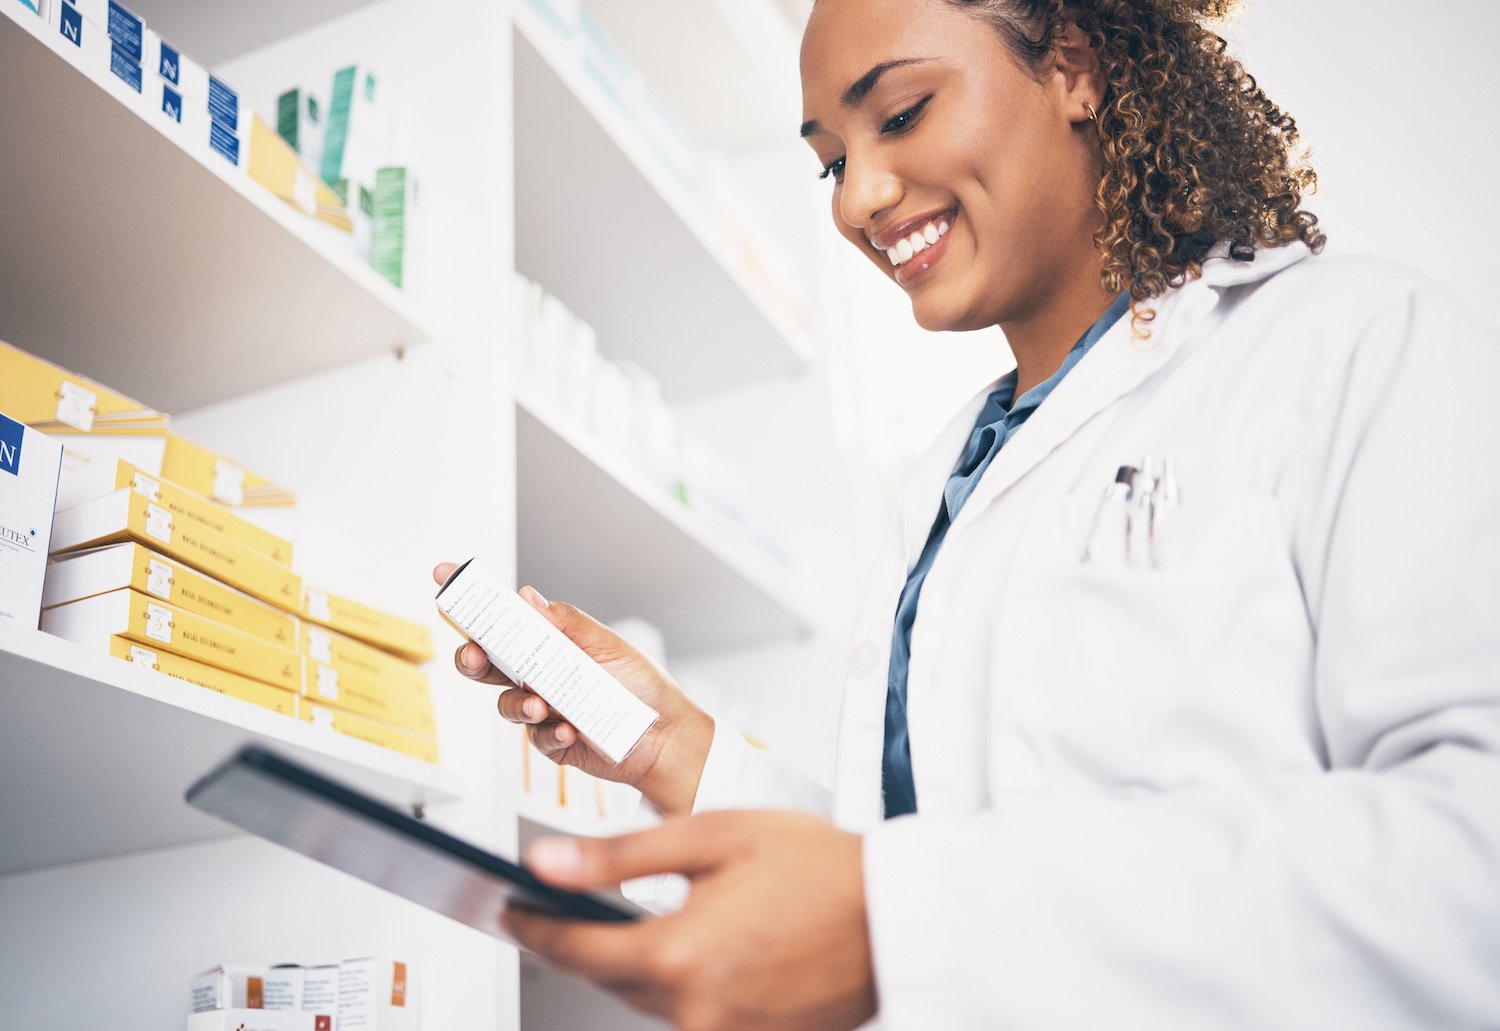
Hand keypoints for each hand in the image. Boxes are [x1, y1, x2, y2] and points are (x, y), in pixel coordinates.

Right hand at [433, 562, 713, 816]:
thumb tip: (526, 597)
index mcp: (549, 644)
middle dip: (473, 658)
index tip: (444, 577)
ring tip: (541, 704)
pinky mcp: (551, 740)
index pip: (503, 621)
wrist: (665, 734)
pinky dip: (550, 730)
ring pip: (505, 703)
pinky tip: (570, 727)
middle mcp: (539, 675)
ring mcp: (542, 708)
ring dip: (517, 702)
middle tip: (475, 655)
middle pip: (488, 664)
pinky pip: (536, 736)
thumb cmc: (640, 684)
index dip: (472, 602)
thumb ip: (564, 624)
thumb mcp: (605, 644)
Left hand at [504, 811, 876, 1030]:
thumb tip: (545, 863)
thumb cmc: (818, 867)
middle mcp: (697, 1011)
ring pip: (651, 1003)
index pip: (575, 949)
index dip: (532, 928)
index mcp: (679, 955)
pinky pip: (694, 1019)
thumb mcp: (712, 836)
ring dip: (639, 967)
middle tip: (565, 909)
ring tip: (650, 922)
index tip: (508, 910)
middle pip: (610, 981)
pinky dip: (685, 988)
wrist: (896, 913)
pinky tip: (705, 950)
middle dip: (585, 944)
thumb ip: (618, 855)